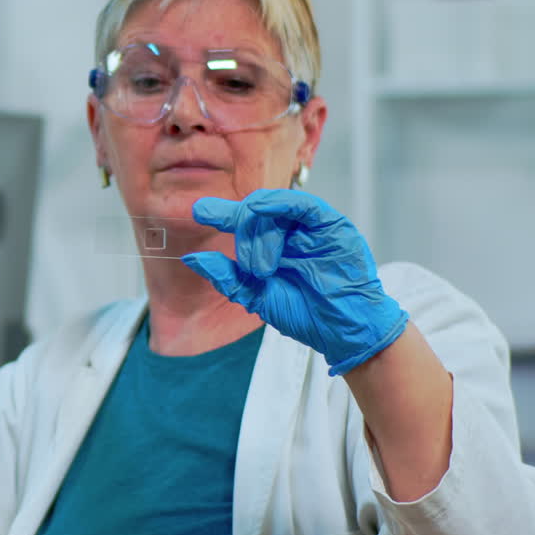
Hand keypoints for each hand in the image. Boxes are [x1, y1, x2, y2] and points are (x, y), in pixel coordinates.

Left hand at [181, 189, 408, 375]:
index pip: (243, 221)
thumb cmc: (304, 313)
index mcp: (272, 245)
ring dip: (259, 234)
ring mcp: (310, 227)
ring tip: (263, 268)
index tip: (198, 212)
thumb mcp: (256, 295)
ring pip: (273, 208)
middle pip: (254, 214)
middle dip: (244, 238)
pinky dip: (278, 203)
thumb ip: (226, 276)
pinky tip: (261, 209)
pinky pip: (302, 204)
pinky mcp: (331, 225)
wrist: (341, 330)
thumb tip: (192, 258)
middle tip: (252, 269)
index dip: (221, 214)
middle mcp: (289, 232)